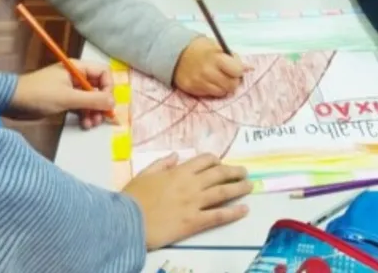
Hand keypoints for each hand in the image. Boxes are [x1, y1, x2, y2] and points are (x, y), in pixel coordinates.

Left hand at [8, 61, 113, 128]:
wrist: (11, 101)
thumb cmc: (38, 94)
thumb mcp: (67, 98)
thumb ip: (92, 100)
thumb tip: (113, 102)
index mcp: (77, 68)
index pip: (103, 73)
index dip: (108, 87)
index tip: (106, 103)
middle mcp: (76, 76)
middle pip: (99, 88)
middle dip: (101, 103)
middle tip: (101, 118)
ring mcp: (70, 89)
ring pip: (91, 99)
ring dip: (94, 112)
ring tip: (91, 124)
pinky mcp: (64, 100)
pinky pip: (81, 106)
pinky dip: (85, 115)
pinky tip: (85, 124)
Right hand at [122, 152, 252, 249]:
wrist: (126, 222)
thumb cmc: (132, 198)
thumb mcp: (144, 174)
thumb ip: (161, 164)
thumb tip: (175, 155)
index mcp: (178, 172)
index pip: (204, 161)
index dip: (216, 161)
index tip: (221, 164)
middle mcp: (190, 185)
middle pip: (219, 174)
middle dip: (234, 172)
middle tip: (244, 172)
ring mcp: (194, 203)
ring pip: (223, 192)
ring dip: (239, 188)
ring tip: (250, 186)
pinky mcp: (194, 222)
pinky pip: (218, 216)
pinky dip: (233, 212)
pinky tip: (245, 210)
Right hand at [173, 37, 251, 96]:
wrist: (175, 53)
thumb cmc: (200, 48)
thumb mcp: (217, 47)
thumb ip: (233, 57)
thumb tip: (249, 68)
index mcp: (215, 57)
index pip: (237, 71)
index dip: (238, 70)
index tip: (235, 68)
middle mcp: (207, 71)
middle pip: (231, 85)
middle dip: (233, 80)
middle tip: (228, 75)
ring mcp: (199, 82)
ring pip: (222, 92)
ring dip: (223, 86)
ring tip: (217, 78)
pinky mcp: (192, 89)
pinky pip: (210, 94)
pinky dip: (213, 89)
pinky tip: (208, 81)